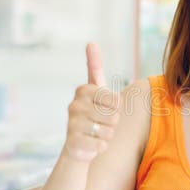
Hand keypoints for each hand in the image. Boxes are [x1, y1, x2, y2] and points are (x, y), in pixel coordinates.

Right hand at [63, 43, 120, 161]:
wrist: (77, 145)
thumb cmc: (92, 115)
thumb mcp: (96, 90)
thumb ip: (95, 67)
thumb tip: (91, 42)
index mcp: (83, 90)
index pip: (117, 100)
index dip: (116, 108)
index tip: (104, 108)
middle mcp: (74, 105)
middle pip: (114, 116)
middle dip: (113, 123)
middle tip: (100, 123)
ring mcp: (72, 124)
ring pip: (109, 131)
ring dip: (107, 135)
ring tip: (96, 134)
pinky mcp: (73, 142)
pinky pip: (102, 145)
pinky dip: (101, 147)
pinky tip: (92, 145)